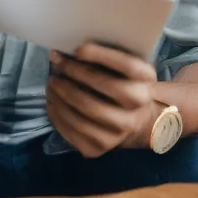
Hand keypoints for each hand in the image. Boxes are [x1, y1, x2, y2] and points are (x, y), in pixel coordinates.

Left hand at [45, 43, 157, 157]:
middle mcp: (138, 109)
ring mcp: (120, 131)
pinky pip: (72, 130)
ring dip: (61, 95)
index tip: (77, 49)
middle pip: (105, 88)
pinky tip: (53, 102)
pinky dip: (57, 114)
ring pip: (85, 113)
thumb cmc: (120, 83)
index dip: (101, 55)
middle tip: (57, 66)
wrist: (133, 120)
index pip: (128, 65)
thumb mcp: (120, 67)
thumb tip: (64, 52)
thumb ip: (101, 57)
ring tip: (52, 83)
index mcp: (145, 81)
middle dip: (75, 73)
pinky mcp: (100, 147)